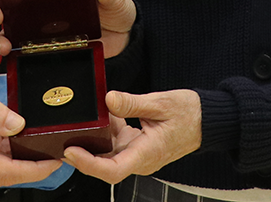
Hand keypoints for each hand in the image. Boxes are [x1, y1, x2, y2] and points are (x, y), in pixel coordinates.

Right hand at [0, 0, 135, 58]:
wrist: (126, 40)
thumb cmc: (117, 12)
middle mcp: (43, 13)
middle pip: (10, 10)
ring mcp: (44, 34)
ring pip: (12, 34)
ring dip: (0, 38)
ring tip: (2, 44)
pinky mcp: (49, 53)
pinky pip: (26, 55)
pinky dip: (14, 56)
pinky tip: (11, 56)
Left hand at [63, 89, 201, 182]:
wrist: (206, 120)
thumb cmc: (190, 114)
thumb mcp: (161, 102)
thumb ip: (133, 102)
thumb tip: (108, 99)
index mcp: (147, 154)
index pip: (113, 170)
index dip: (89, 164)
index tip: (71, 152)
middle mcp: (140, 159)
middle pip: (105, 165)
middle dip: (83, 153)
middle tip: (63, 136)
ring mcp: (138, 155)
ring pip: (108, 154)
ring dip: (95, 140)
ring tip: (83, 122)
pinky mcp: (137, 147)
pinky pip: (116, 143)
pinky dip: (107, 131)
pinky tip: (105, 114)